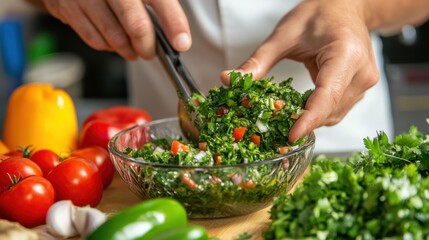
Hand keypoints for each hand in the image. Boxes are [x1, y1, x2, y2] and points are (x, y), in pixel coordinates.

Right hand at [40, 0, 191, 59]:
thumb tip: (175, 34)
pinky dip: (109, 46)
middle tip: (151, 52)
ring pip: (115, 38)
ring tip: (134, 49)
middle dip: (148, 47)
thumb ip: (156, 3)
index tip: (182, 43)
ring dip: (129, 50)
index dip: (175, 24)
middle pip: (137, 26)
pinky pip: (94, 39)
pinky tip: (114, 41)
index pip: (160, 1)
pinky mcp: (68, 8)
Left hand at [221, 0, 377, 142]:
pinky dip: (317, 112)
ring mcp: (365, 82)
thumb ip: (258, 61)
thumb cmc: (319, 14)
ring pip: (334, 114)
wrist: (347, 7)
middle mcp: (361, 72)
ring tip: (285, 113)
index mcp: (345, 54)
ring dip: (309, 118)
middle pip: (329, 110)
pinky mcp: (361, 88)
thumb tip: (228, 79)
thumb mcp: (283, 34)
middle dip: (302, 121)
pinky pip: (337, 109)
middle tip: (272, 123)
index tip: (291, 136)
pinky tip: (300, 107)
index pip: (326, 96)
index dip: (308, 120)